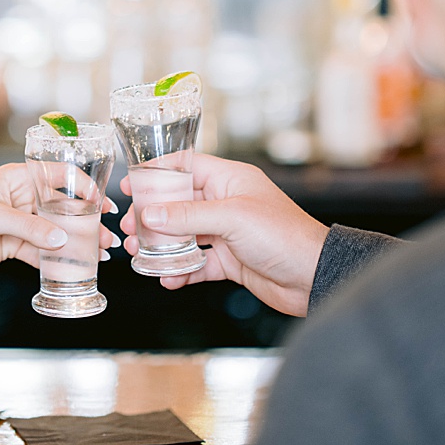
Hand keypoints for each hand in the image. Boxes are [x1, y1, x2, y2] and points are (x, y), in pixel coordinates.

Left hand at [0, 163, 118, 280]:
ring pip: (56, 231)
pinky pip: (42, 252)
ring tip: (102, 252)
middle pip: (62, 207)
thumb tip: (60, 239)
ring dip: (77, 242)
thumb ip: (28, 227)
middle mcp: (22, 198)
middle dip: (86, 220)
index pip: (57, 176)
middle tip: (109, 234)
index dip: (82, 186)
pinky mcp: (13, 246)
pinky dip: (58, 260)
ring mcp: (19, 223)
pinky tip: (77, 266)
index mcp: (16, 178)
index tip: (102, 202)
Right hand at [120, 153, 328, 315]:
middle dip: (153, 214)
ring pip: (185, 234)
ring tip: (140, 252)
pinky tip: (167, 278)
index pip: (186, 167)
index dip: (158, 173)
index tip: (132, 184)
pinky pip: (198, 263)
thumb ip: (189, 215)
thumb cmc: (284, 235)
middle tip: (130, 226)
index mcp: (230, 180)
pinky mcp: (230, 260)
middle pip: (180, 203)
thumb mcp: (232, 218)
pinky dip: (181, 270)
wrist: (314, 276)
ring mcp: (228, 233)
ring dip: (162, 244)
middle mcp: (227, 203)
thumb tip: (152, 213)